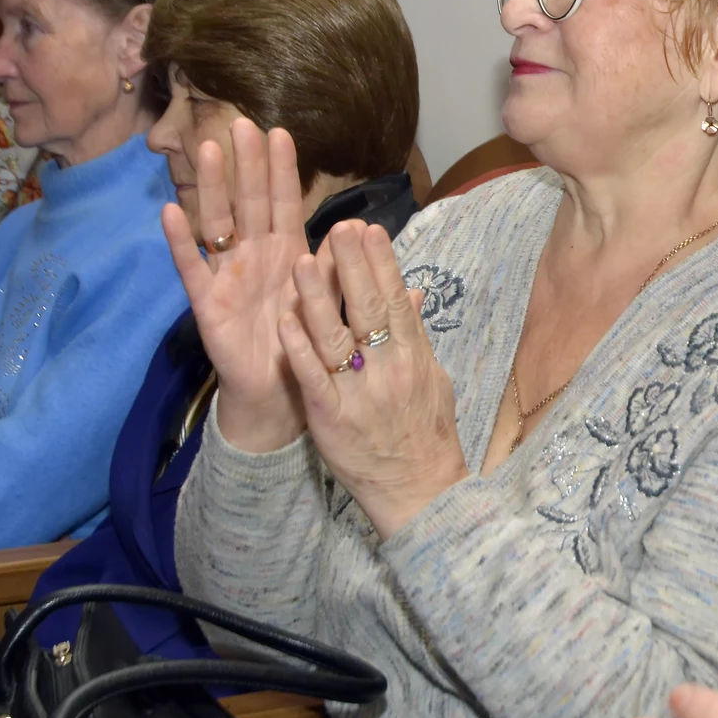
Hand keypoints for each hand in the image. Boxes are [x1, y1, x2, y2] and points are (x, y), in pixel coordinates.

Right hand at [161, 119, 318, 452]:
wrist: (281, 390)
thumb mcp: (330, 299)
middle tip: (240, 122)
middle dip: (245, 163)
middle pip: (249, 202)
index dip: (281, 169)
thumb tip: (369, 229)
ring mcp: (228, 275)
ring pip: (218, 224)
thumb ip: (344, 266)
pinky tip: (170, 212)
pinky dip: (181, 242)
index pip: (285, 202)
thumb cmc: (305, 340)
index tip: (279, 131)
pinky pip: (191, 269)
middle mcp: (254, 256)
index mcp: (286, 252)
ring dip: (211, 188)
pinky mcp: (208, 303)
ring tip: (207, 151)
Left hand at [277, 219, 468, 535]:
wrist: (419, 490)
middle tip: (337, 227)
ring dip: (319, 297)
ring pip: (337, 337)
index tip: (369, 229)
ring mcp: (359, 393)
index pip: (396, 300)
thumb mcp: (432, 380)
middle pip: (368, 309)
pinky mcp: (331, 417)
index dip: (382, 263)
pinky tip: (285, 319)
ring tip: (303, 259)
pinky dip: (299, 347)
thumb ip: (417, 335)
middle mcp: (389, 369)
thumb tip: (413, 293)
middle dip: (352, 265)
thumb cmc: (427, 434)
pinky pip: (313, 377)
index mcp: (414, 357)